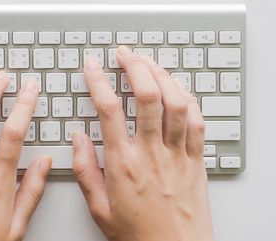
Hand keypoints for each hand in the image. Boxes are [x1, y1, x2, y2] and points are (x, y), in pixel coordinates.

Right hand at [72, 45, 212, 240]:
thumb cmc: (139, 236)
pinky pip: (197, 121)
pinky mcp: (197, 160)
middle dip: (133, 66)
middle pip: (146, 96)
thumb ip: (85, 170)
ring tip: (148, 62)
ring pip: (175, 102)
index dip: (98, 80)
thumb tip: (78, 138)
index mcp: (124, 164)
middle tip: (123, 54)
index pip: (108, 109)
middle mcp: (152, 153)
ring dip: (161, 75)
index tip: (92, 66)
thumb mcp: (99, 209)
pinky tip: (178, 89)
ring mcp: (178, 154)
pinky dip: (188, 99)